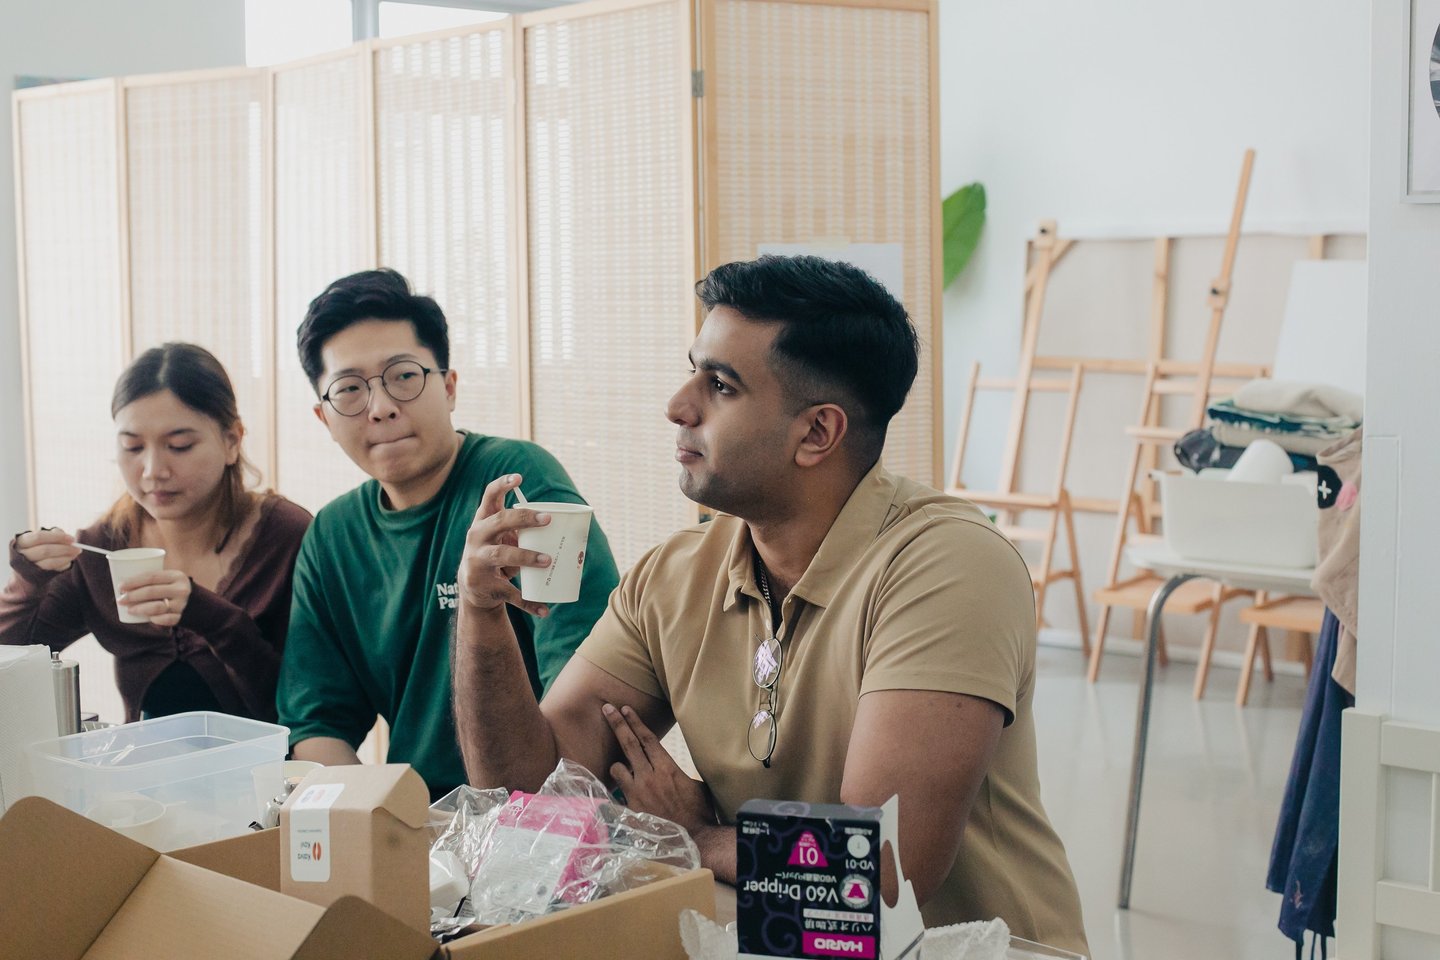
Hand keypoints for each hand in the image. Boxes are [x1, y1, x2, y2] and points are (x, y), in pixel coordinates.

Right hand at [16, 528, 81, 571]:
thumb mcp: (43, 538)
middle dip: (64, 549)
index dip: (57, 537)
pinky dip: (63, 565)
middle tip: (77, 548)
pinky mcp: (35, 577)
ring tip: (75, 554)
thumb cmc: (38, 546)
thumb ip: (54, 535)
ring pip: (49, 563)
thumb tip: (66, 537)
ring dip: (66, 558)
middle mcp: (22, 555)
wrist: (29, 566)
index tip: (72, 539)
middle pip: (45, 551)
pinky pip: (52, 571)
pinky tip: (68, 561)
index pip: (39, 537)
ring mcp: (27, 567)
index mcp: (22, 542)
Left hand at [118, 569, 190, 626]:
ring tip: (129, 609)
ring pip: (156, 607)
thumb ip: (151, 580)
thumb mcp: (167, 579)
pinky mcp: (180, 616)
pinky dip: (155, 619)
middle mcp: (181, 589)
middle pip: (151, 592)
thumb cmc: (171, 589)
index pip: (151, 577)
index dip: (134, 581)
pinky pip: (164, 619)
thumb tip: (121, 587)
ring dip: (140, 609)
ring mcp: (181, 604)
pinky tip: (148, 619)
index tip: (120, 586)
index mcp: (176, 576)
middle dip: (132, 596)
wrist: (194, 603)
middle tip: (120, 599)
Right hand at [457, 473, 553, 617]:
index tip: (519, 477)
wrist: (473, 588)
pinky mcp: (484, 585)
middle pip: (499, 522)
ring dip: (526, 557)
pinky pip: (510, 593)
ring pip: (503, 555)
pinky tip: (544, 609)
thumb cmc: (496, 553)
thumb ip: (523, 530)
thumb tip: (562, 527)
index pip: (489, 497)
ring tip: (547, 560)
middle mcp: (476, 537)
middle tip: (547, 520)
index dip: (502, 485)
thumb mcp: (503, 538)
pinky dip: (528, 602)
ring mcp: (477, 561)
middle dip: (523, 519)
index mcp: (483, 521)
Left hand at [603, 703, 716, 835]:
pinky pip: (616, 795)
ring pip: (617, 768)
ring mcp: (638, 793)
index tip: (625, 708)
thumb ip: (680, 773)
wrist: (696, 839)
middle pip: (629, 743)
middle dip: (617, 723)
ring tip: (623, 772)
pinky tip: (617, 796)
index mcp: (667, 767)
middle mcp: (649, 776)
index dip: (635, 721)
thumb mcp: (696, 785)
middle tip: (607, 709)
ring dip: (618, 766)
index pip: (647, 738)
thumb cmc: (700, 812)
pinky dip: (617, 793)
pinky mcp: (631, 810)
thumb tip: (675, 769)